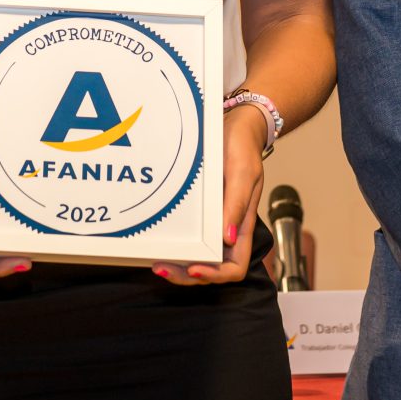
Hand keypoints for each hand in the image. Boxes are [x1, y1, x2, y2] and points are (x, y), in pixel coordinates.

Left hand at [155, 103, 265, 285]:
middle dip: (186, 275)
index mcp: (242, 226)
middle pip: (210, 269)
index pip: (235, 267)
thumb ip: (236, 204)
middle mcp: (226, 229)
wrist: (233, 124)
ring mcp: (211, 222)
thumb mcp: (243, 172)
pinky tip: (158, 243)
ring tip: (157, 263)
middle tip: (161, 268)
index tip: (193, 267)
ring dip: (178, 266)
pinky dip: (174, 247)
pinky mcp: (198, 212)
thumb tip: (228, 238)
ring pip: (196, 258)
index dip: (215, 274)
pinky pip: (188, 237)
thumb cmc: (242, 146)